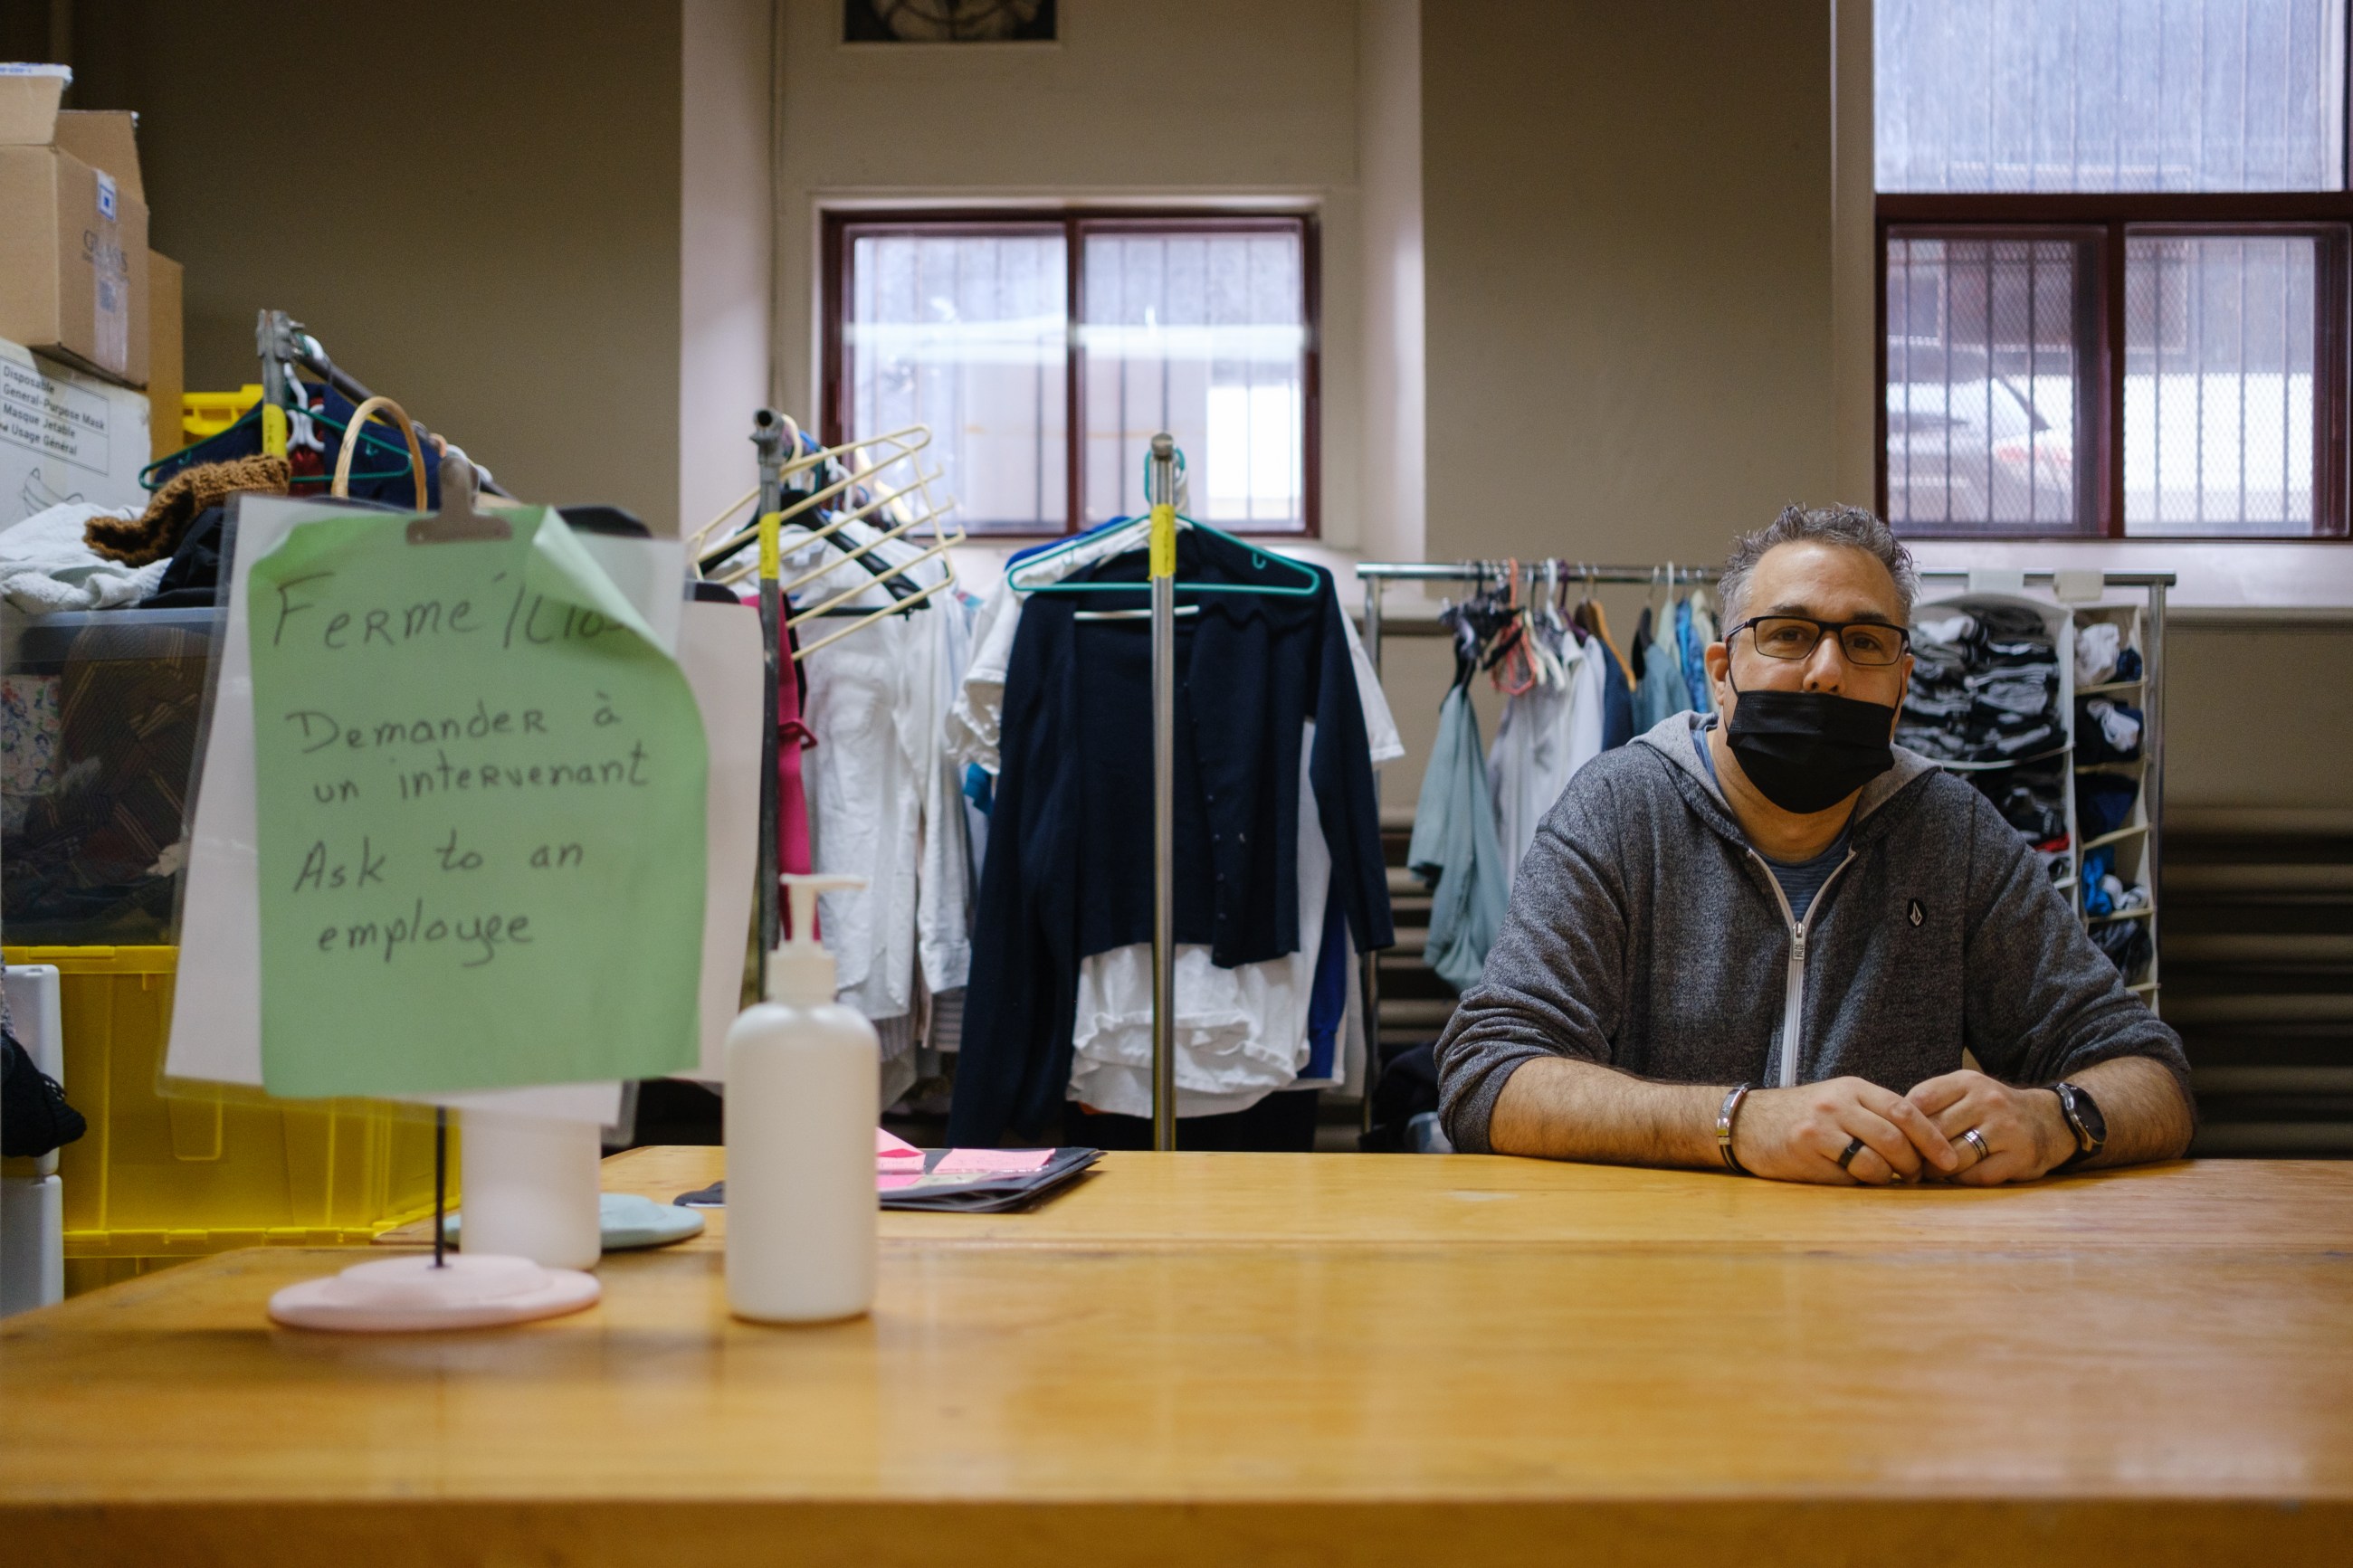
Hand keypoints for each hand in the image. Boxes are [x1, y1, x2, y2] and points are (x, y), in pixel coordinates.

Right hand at [1730, 1077, 1961, 1185]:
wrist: (1747, 1121)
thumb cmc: (1802, 1115)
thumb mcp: (1838, 1100)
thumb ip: (1875, 1113)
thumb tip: (1924, 1142)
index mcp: (1853, 1088)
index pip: (1904, 1111)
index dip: (1932, 1138)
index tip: (1949, 1160)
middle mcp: (1838, 1104)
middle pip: (1894, 1138)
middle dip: (1913, 1164)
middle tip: (1916, 1176)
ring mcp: (1820, 1129)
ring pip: (1874, 1162)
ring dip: (1888, 1178)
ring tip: (1887, 1180)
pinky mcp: (1805, 1153)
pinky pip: (1848, 1177)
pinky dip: (1860, 1184)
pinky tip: (1855, 1180)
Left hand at [1904, 1070, 2073, 1184]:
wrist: (2049, 1120)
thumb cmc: (1992, 1109)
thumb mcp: (1965, 1090)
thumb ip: (1932, 1100)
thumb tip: (1890, 1124)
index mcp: (1968, 1082)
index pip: (1920, 1100)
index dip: (1903, 1123)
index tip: (1894, 1136)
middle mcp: (1987, 1102)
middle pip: (1934, 1131)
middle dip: (1916, 1151)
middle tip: (1906, 1162)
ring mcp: (2005, 1130)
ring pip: (1952, 1157)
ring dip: (1935, 1170)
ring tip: (1928, 1171)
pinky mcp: (2018, 1158)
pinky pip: (1976, 1176)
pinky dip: (1961, 1180)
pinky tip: (1957, 1177)